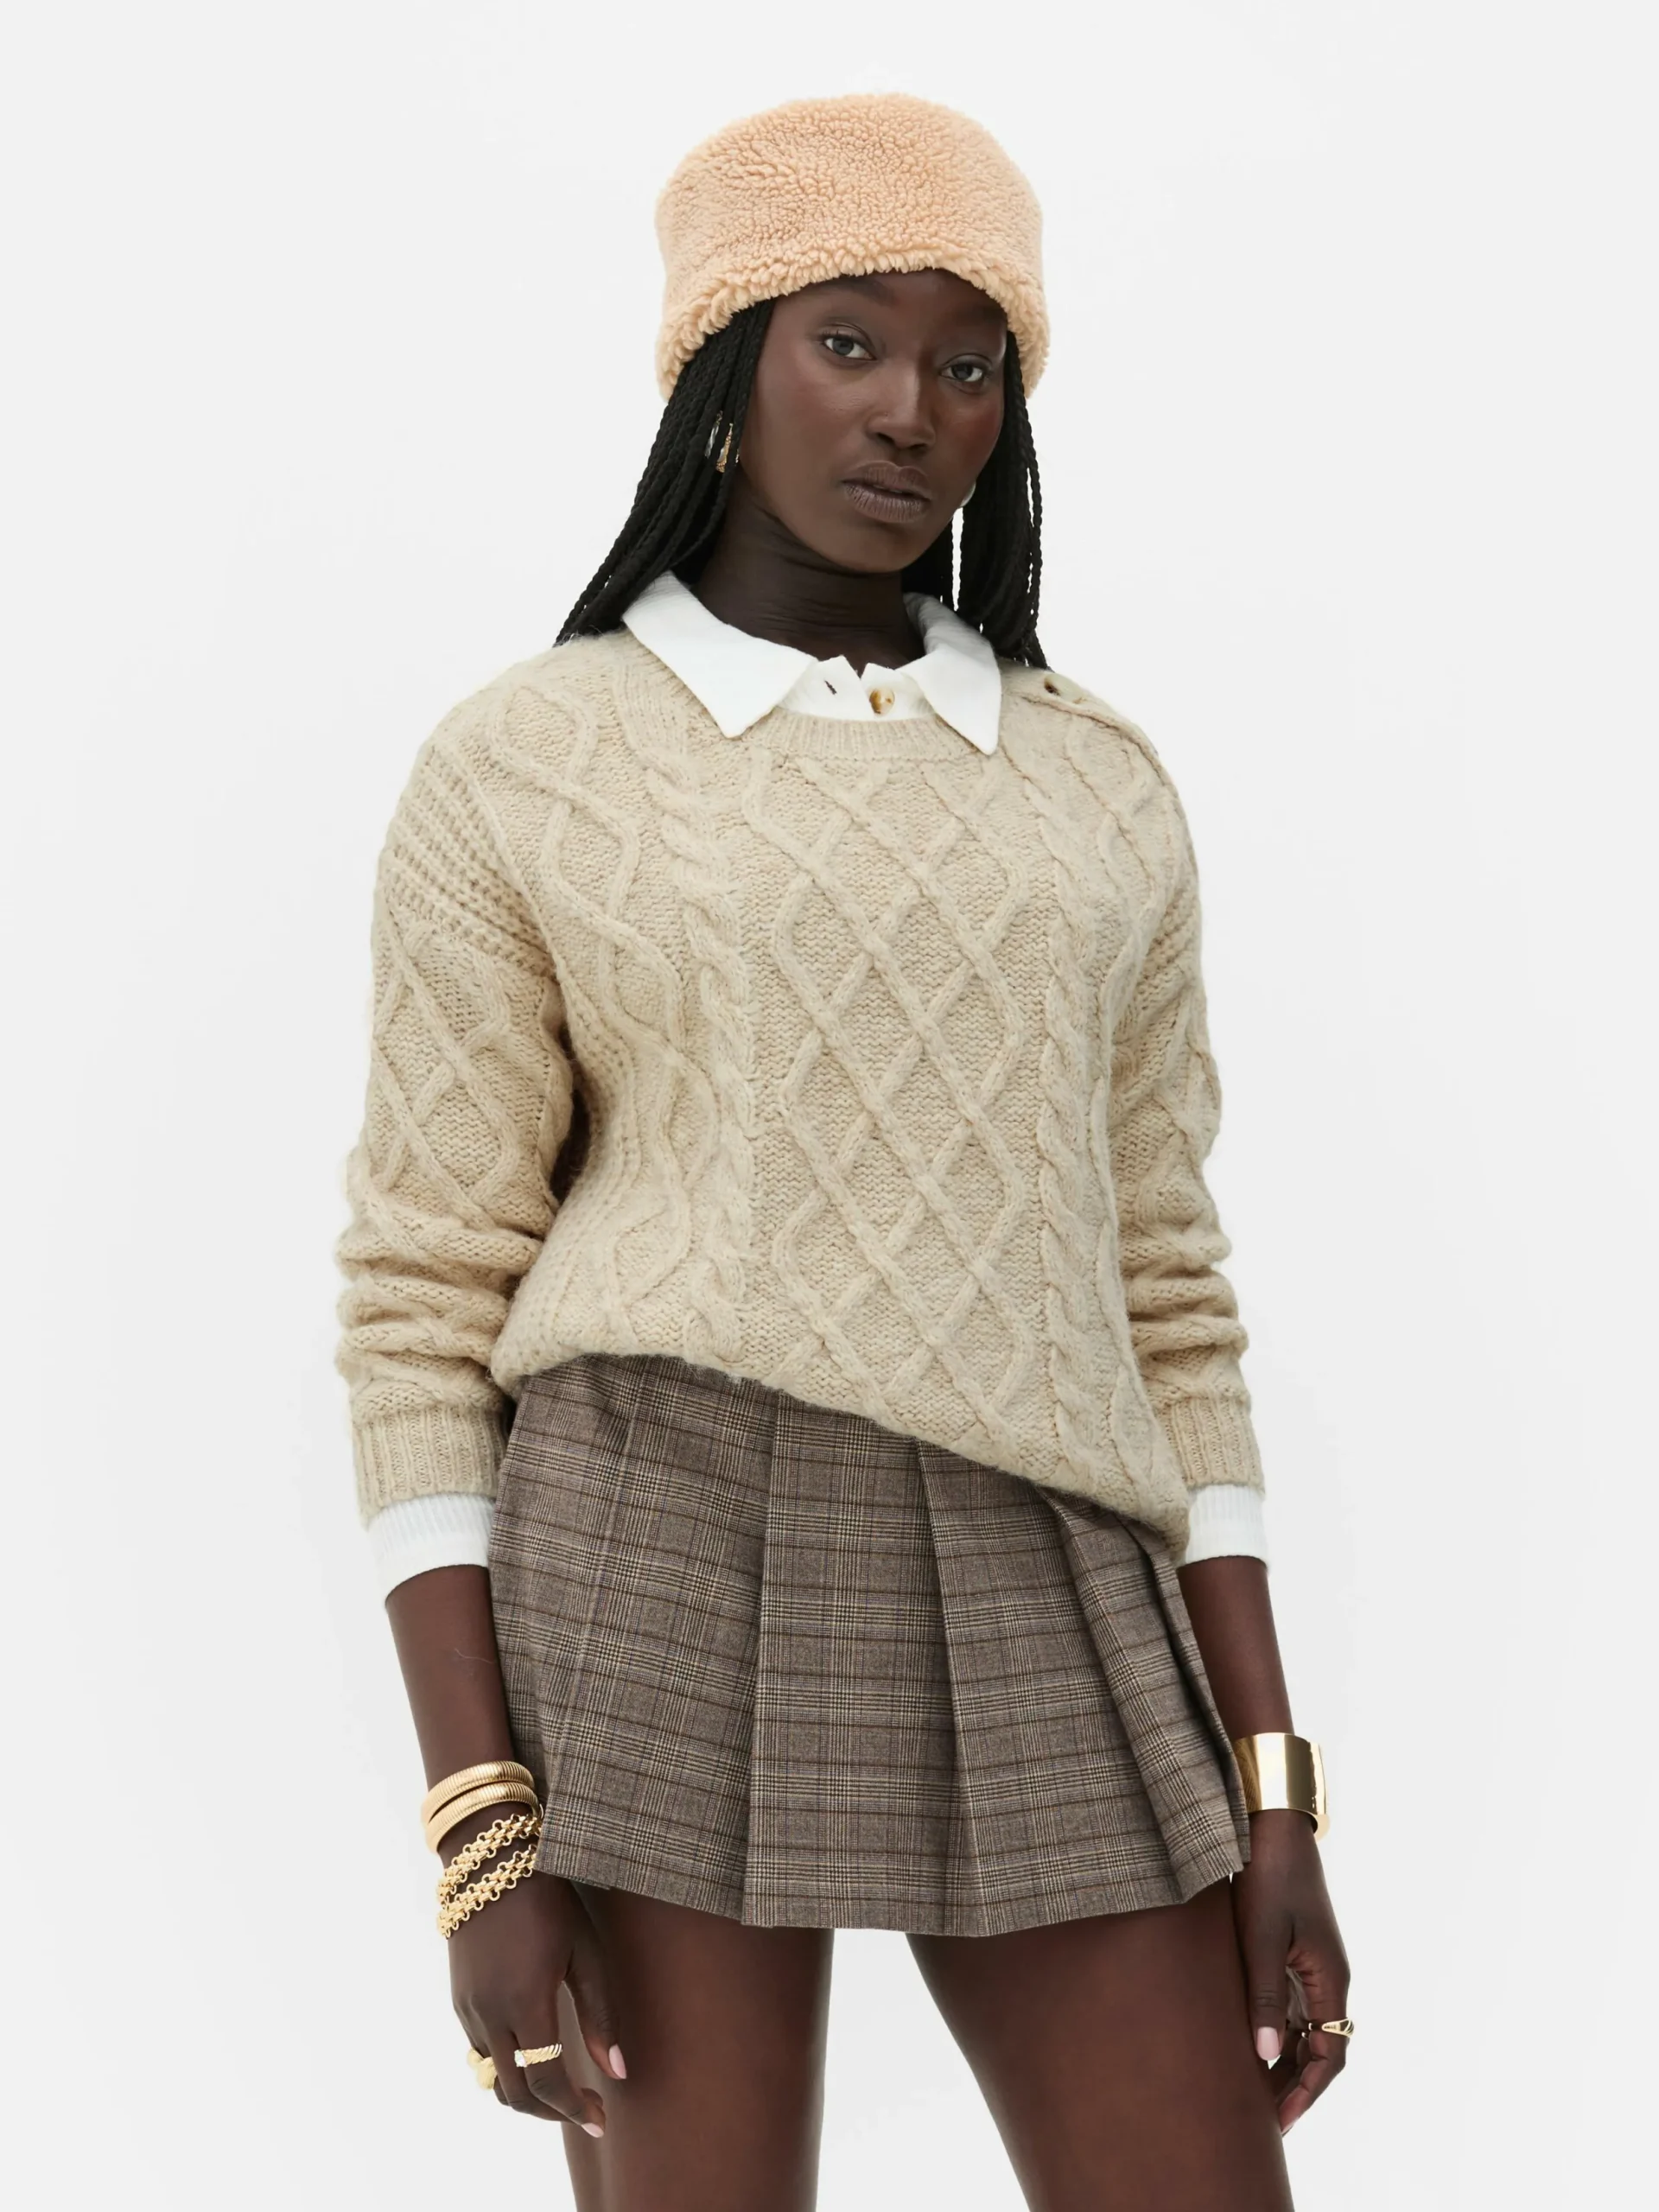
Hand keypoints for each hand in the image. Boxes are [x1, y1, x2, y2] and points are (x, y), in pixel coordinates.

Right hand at [444, 1819, 624, 2132]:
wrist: (489, 1859)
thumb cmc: (549, 1898)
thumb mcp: (585, 1951)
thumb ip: (600, 2015)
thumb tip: (618, 2072)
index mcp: (525, 2003)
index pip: (547, 2081)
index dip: (573, 2110)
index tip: (600, 2122)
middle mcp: (489, 2014)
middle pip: (515, 2093)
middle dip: (551, 2112)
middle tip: (585, 2111)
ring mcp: (468, 2009)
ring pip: (493, 2077)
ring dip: (526, 2092)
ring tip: (563, 2087)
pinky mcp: (459, 1999)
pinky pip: (481, 2051)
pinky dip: (507, 2066)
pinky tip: (534, 2052)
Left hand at [1233, 1809, 1350, 2133]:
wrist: (1271, 1825)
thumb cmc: (1268, 1876)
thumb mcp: (1262, 1938)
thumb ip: (1265, 1996)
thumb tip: (1266, 2054)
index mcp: (1330, 1978)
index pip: (1329, 2055)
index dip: (1306, 2092)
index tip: (1280, 2123)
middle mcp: (1327, 1978)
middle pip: (1320, 2048)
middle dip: (1294, 2086)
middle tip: (1262, 2121)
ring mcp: (1312, 1965)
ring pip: (1305, 2029)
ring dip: (1284, 2061)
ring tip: (1251, 2092)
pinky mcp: (1294, 1951)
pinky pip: (1292, 2005)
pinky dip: (1276, 2030)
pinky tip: (1248, 2043)